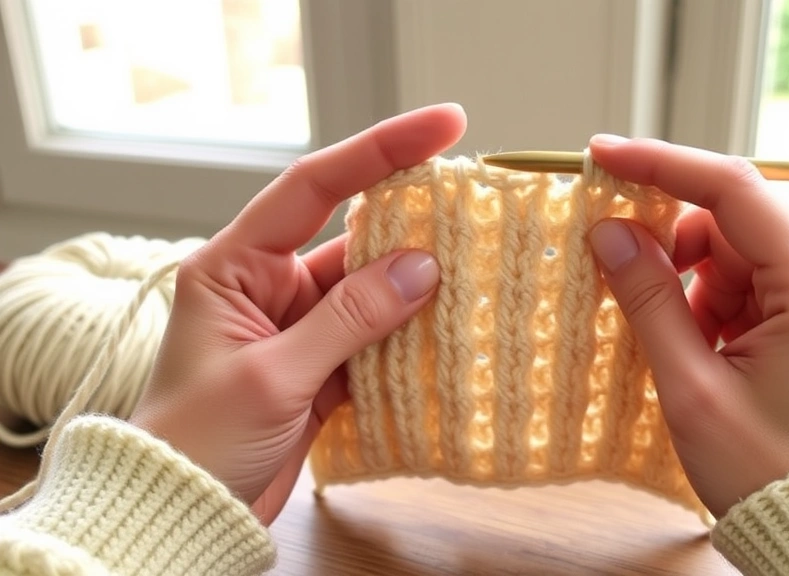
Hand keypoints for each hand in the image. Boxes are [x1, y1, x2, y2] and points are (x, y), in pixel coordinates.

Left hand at [129, 103, 466, 522]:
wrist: (186, 511)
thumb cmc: (199, 439)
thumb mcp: (273, 374)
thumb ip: (348, 318)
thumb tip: (422, 268)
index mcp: (234, 266)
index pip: (312, 187)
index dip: (379, 149)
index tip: (442, 125)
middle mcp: (268, 285)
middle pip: (353, 236)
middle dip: (412, 223)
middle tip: (476, 208)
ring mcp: (299, 327)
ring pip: (372, 290)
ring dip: (418, 288)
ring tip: (477, 273)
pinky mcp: (322, 367)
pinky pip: (377, 337)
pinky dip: (411, 336)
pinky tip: (451, 330)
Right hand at [585, 135, 788, 517]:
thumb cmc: (769, 472)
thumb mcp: (692, 388)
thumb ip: (648, 299)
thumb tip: (609, 231)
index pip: (731, 188)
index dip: (659, 163)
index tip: (601, 155)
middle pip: (734, 217)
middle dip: (676, 244)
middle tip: (627, 279)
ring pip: (740, 247)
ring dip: (696, 281)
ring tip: (687, 347)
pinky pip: (756, 277)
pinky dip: (718, 301)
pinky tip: (708, 349)